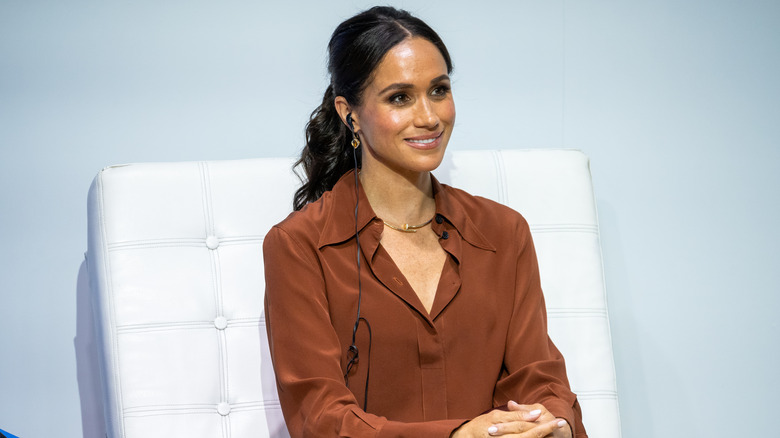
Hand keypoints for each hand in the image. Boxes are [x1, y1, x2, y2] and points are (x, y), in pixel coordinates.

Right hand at [451, 401, 568, 437]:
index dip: (546, 426)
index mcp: (508, 432)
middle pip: (532, 437)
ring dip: (541, 436)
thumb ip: (516, 416)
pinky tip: (540, 435)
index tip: (559, 421)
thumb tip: (536, 413)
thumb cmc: (480, 427)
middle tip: (561, 425)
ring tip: (554, 430)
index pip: (531, 429)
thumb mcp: (497, 417)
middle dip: (548, 431)